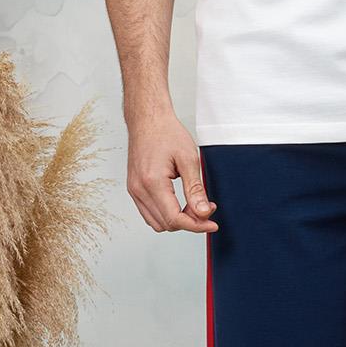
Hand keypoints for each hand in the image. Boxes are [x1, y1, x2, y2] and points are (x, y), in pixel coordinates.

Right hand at [126, 109, 217, 233]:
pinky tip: (179, 203)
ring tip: (193, 205)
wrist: (148, 120)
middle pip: (166, 224)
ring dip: (177, 219)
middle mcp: (139, 189)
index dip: (196, 225)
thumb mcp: (189, 159)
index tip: (211, 223)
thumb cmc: (167, 133)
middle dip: (189, 222)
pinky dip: (165, 214)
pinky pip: (149, 213)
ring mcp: (134, 190)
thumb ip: (195, 189)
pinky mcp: (134, 189)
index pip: (174, 218)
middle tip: (205, 208)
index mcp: (152, 182)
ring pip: (156, 223)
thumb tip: (203, 213)